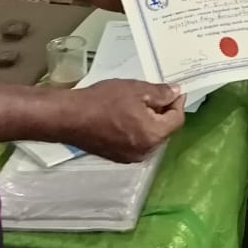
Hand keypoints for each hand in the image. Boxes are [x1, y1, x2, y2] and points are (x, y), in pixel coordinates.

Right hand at [64, 80, 185, 162]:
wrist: (70, 117)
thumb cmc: (104, 101)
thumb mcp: (136, 89)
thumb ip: (160, 93)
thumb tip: (176, 92)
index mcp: (153, 135)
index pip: (176, 119)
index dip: (177, 103)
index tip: (174, 90)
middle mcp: (145, 152)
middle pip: (164, 130)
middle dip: (163, 112)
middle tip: (155, 94)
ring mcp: (130, 157)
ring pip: (150, 137)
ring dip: (150, 122)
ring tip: (138, 104)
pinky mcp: (117, 157)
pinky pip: (136, 142)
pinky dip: (137, 130)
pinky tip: (126, 116)